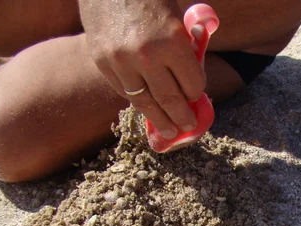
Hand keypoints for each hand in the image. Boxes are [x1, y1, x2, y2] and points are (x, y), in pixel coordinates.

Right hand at [79, 0, 204, 138]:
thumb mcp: (176, 19)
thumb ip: (185, 50)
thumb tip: (193, 83)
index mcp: (173, 42)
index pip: (192, 84)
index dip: (197, 92)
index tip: (197, 97)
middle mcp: (148, 56)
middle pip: (170, 99)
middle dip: (182, 116)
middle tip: (188, 126)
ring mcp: (122, 62)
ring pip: (145, 101)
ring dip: (160, 119)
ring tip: (170, 131)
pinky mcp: (103, 63)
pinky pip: (125, 91)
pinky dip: (138, 102)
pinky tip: (148, 110)